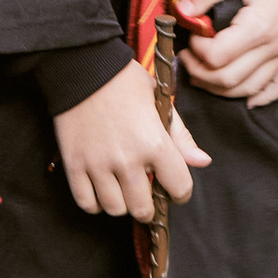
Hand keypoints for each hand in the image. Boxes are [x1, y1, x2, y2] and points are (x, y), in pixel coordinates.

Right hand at [50, 60, 210, 221]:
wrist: (82, 67)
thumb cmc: (125, 81)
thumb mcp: (159, 101)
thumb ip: (180, 136)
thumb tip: (203, 162)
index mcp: (155, 143)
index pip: (179, 188)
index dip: (180, 192)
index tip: (173, 188)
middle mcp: (128, 160)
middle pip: (144, 209)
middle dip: (149, 204)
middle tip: (144, 191)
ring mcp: (99, 165)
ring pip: (115, 210)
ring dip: (121, 203)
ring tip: (121, 187)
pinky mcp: (75, 165)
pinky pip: (87, 203)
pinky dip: (95, 203)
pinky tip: (100, 189)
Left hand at [177, 0, 277, 106]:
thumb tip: (182, 10)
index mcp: (257, 27)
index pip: (217, 56)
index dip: (196, 50)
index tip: (191, 36)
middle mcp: (272, 47)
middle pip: (229, 79)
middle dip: (200, 73)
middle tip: (187, 59)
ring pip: (249, 89)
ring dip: (221, 89)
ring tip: (203, 75)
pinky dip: (260, 97)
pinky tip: (245, 97)